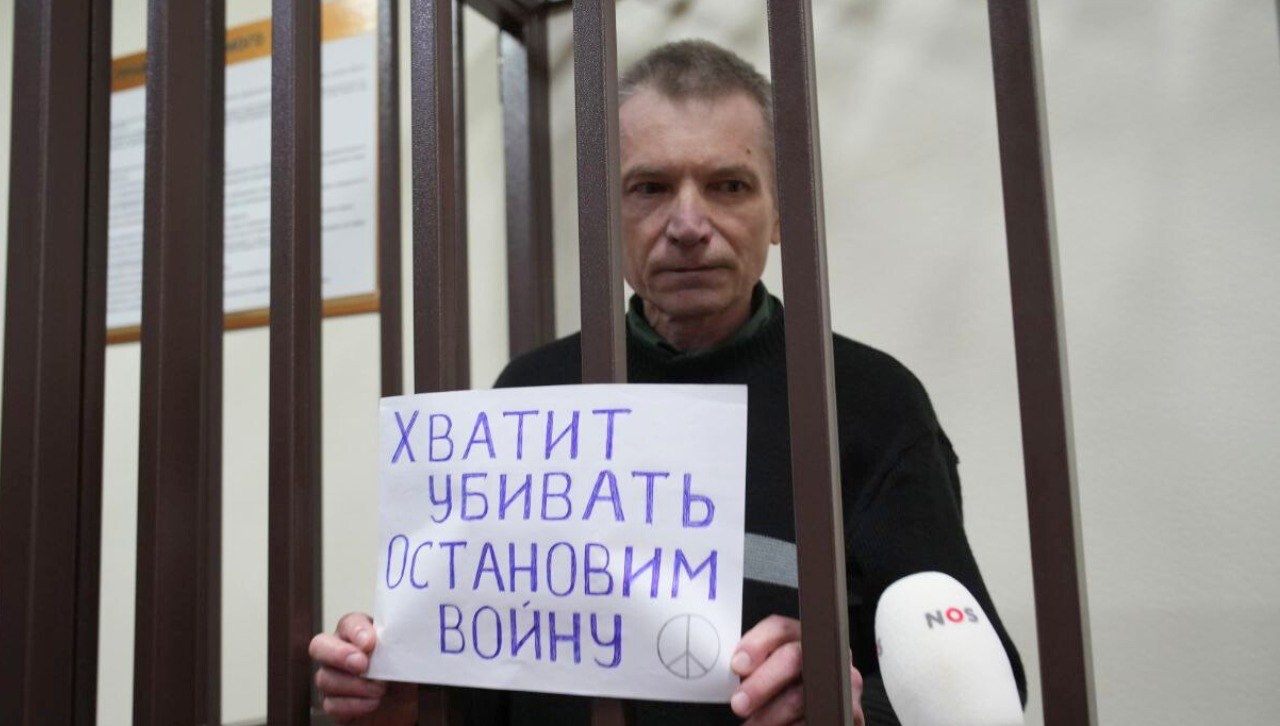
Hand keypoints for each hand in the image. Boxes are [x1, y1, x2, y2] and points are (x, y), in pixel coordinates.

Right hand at [309, 613, 415, 724]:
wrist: (406, 706)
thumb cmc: (404, 676)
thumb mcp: (407, 656)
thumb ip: (400, 643)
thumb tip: (404, 635)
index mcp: (359, 634)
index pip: (348, 623)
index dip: (356, 631)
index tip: (370, 643)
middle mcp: (339, 653)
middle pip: (320, 646)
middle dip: (339, 655)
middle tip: (362, 665)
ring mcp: (332, 678)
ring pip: (325, 678)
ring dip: (355, 685)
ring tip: (380, 690)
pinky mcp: (333, 704)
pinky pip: (331, 705)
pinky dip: (354, 705)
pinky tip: (371, 703)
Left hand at [730, 614, 864, 725]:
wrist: (823, 708)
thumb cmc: (788, 689)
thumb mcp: (773, 670)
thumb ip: (756, 665)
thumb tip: (735, 670)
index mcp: (804, 636)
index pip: (780, 629)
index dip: (757, 644)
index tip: (737, 665)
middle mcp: (827, 653)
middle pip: (792, 658)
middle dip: (761, 683)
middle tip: (739, 703)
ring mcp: (844, 681)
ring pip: (802, 696)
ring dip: (771, 715)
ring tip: (752, 725)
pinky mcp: (851, 711)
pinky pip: (819, 718)